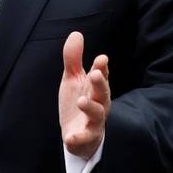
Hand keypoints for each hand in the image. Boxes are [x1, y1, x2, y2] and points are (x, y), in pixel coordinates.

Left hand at [59, 31, 110, 159]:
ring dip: (91, 108)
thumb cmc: (79, 103)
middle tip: (95, 74)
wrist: (78, 135)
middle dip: (100, 84)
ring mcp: (93, 122)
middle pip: (103, 93)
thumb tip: (76, 33)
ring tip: (82, 101)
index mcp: (95, 88)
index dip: (102, 68)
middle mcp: (99, 103)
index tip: (101, 59)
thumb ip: (73, 58)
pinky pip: (83, 139)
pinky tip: (69, 137)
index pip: (101, 76)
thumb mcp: (73, 79)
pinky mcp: (85, 138)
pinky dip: (77, 138)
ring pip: (97, 115)